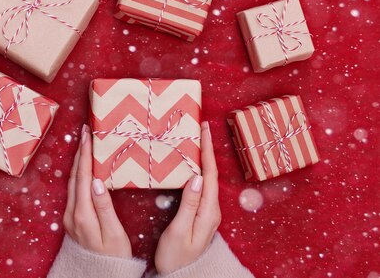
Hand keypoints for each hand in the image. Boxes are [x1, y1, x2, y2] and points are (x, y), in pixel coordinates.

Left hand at [62, 124, 131, 257]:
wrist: (97, 276)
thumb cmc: (113, 257)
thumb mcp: (113, 234)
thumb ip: (104, 208)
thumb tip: (97, 181)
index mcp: (83, 214)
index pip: (84, 177)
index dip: (86, 155)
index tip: (89, 136)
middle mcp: (72, 213)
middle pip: (75, 176)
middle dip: (80, 152)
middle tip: (86, 132)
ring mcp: (70, 216)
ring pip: (73, 182)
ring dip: (78, 162)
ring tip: (85, 144)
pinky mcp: (72, 219)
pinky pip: (74, 190)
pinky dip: (79, 174)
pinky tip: (85, 169)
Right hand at [154, 121, 221, 273]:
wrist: (181, 277)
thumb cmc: (176, 257)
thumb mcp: (179, 231)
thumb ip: (189, 205)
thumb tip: (197, 177)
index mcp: (208, 212)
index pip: (210, 175)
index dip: (207, 151)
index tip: (204, 130)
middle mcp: (212, 210)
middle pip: (211, 173)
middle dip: (207, 149)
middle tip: (200, 127)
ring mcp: (207, 212)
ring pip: (206, 179)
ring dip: (202, 158)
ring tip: (195, 139)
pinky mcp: (200, 214)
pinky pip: (201, 187)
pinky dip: (197, 170)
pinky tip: (190, 165)